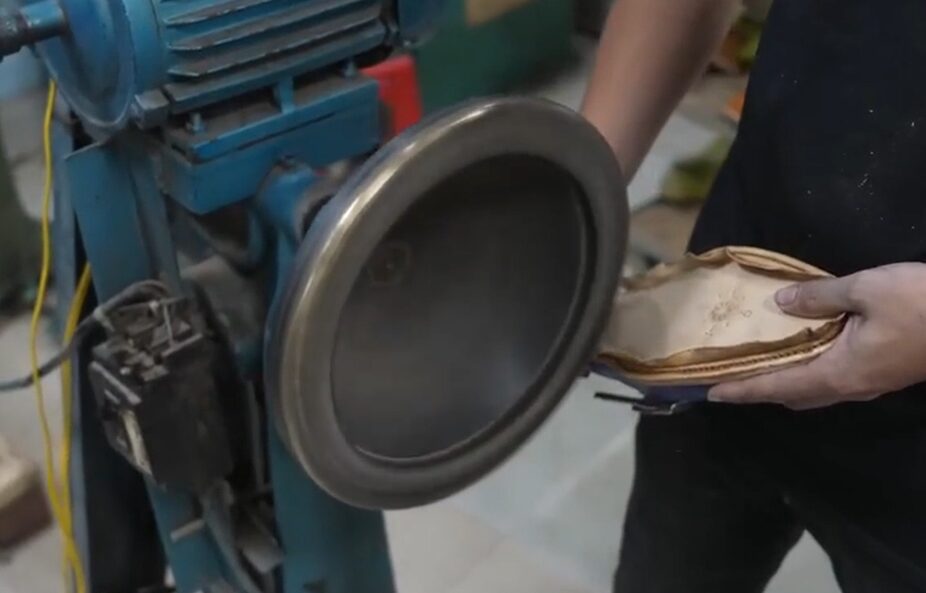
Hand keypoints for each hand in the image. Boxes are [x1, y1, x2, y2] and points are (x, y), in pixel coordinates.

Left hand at [708, 263, 925, 409]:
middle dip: (758, 390)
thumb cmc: (923, 303)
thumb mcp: (866, 289)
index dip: (742, 390)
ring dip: (783, 382)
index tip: (710, 394)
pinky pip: (833, 378)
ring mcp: (870, 382)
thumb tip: (780, 303)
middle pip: (792, 394)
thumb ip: (819, 296)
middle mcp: (850, 386)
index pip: (776, 386)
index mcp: (839, 372)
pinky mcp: (884, 372)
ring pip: (815, 389)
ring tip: (756, 367)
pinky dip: (807, 371)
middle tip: (727, 379)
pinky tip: (801, 352)